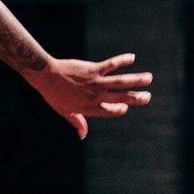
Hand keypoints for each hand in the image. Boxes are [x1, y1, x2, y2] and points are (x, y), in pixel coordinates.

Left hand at [25, 53, 152, 139]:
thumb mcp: (64, 111)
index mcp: (89, 108)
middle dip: (135, 98)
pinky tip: (132, 57)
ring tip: (149, 78)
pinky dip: (122, 60)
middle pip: (121, 98)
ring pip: (120, 82)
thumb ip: (77, 122)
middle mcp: (95, 96)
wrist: (45, 76)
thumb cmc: (53, 94)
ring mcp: (95, 83)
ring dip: (136, 80)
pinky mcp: (93, 69)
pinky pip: (111, 64)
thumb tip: (82, 136)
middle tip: (147, 97)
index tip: (124, 107)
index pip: (110, 112)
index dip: (119, 110)